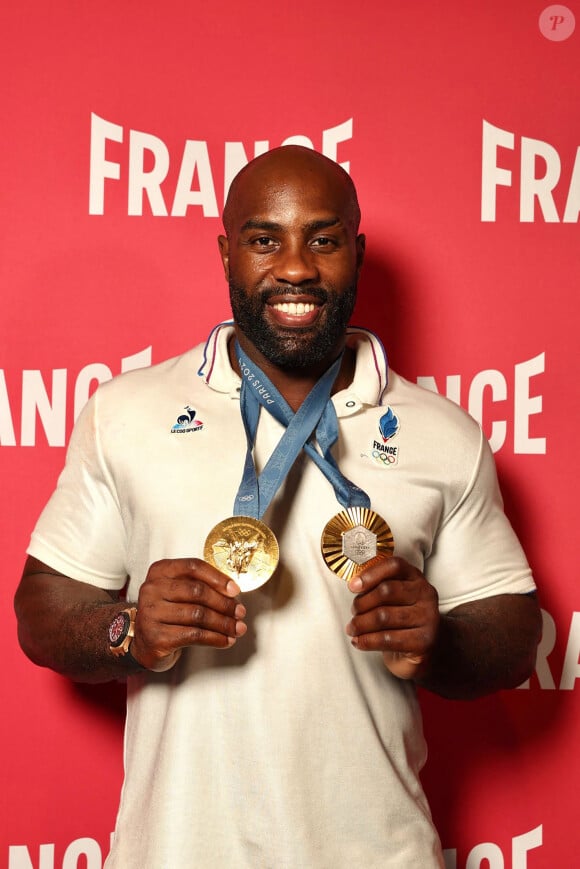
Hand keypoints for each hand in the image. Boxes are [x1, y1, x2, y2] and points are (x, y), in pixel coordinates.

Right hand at [130, 558, 246, 671]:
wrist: (143, 642)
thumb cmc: (167, 613)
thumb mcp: (178, 592)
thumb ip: (199, 586)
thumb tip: (233, 594)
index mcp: (160, 571)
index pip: (193, 566)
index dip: (218, 578)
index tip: (235, 590)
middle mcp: (152, 589)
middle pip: (197, 592)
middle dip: (224, 603)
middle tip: (240, 612)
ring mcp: (151, 613)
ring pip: (198, 615)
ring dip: (223, 623)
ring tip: (237, 628)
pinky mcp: (156, 636)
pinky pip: (194, 635)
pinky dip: (215, 638)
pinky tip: (226, 640)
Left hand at [345, 556, 438, 679]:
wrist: (426, 649)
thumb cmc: (402, 619)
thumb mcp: (393, 598)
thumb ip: (378, 587)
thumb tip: (355, 586)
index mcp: (416, 578)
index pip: (395, 566)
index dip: (371, 573)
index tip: (353, 586)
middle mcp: (425, 594)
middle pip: (386, 591)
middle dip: (362, 603)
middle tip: (353, 612)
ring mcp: (427, 618)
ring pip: (383, 616)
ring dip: (360, 624)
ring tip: (353, 629)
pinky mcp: (423, 642)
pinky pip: (387, 639)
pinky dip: (367, 641)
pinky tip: (359, 641)